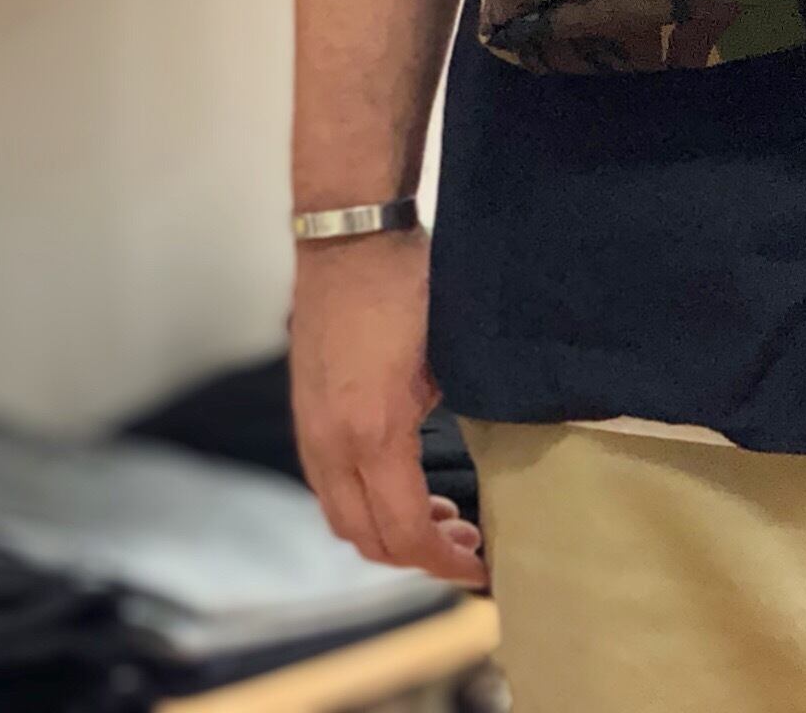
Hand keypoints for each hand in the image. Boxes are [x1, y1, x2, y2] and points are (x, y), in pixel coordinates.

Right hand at [290, 229, 486, 589]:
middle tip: (469, 547)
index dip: (443, 562)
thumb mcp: (452, 356)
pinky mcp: (306, 416)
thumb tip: (499, 459)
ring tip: (441, 523)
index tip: (481, 566)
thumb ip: (462, 415)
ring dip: (389, 534)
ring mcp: (312, 432)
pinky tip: (403, 488)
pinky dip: (366, 505)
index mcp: (374, 434)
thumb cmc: (408, 287)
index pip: (403, 532)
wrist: (349, 238)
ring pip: (343, 517)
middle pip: (367, 538)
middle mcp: (332, 444)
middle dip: (418, 557)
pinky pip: (331, 486)